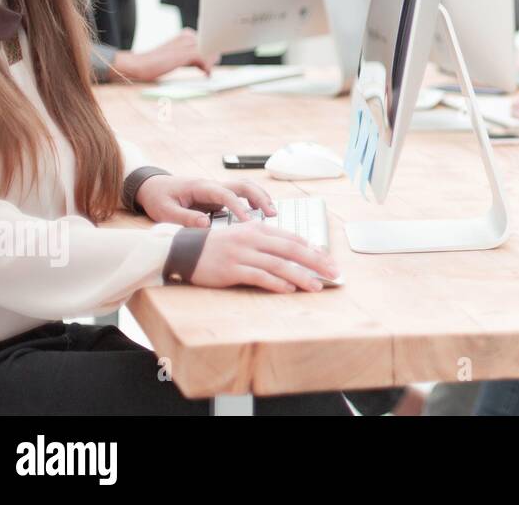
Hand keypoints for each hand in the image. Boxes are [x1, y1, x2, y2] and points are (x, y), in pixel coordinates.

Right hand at [112, 29, 216, 82]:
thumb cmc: (157, 63)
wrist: (139, 64)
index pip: (209, 42)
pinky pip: (205, 58)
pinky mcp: (184, 54)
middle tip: (207, 69)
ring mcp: (186, 44)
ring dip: (211, 62)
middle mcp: (188, 36)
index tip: (211, 63)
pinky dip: (208, 67)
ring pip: (211, 51)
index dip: (212, 53)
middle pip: (212, 46)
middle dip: (213, 58)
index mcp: (186, 34)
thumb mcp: (177, 56)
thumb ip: (192, 56)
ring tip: (206, 71)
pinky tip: (205, 73)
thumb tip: (208, 61)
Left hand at [137, 175, 276, 227]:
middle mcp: (212, 185)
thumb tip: (206, 224)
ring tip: (272, 212)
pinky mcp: (217, 196)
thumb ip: (184, 218)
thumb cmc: (157, 198)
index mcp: (201, 187)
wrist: (151, 186)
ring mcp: (216, 189)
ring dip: (260, 197)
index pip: (226, 195)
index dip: (239, 207)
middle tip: (271, 214)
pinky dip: (253, 200)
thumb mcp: (165, 211)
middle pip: (243, 185)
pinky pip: (240, 195)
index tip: (249, 222)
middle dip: (260, 197)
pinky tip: (260, 212)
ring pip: (245, 187)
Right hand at [191, 221, 338, 292]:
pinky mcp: (231, 270)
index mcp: (258, 228)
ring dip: (301, 276)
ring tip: (317, 286)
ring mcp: (242, 254)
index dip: (314, 250)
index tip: (330, 260)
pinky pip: (259, 276)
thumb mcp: (244, 235)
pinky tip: (290, 289)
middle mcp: (253, 239)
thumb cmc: (218, 245)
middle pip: (292, 250)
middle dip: (316, 262)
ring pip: (279, 265)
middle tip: (334, 272)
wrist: (184, 249)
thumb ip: (267, 242)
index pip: (293, 238)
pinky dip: (277, 283)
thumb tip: (296, 251)